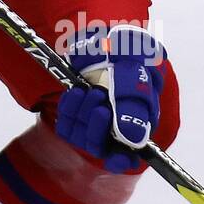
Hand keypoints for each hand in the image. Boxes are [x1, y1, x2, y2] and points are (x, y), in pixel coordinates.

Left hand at [56, 25, 166, 172]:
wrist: (105, 43)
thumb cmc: (129, 60)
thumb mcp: (137, 79)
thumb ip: (135, 109)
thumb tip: (131, 137)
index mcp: (135, 127)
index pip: (127, 157)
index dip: (122, 161)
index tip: (119, 156)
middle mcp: (112, 131)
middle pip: (100, 146)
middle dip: (98, 125)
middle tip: (99, 97)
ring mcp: (90, 125)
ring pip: (82, 137)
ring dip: (83, 114)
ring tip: (89, 90)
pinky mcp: (72, 118)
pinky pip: (66, 126)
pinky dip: (69, 109)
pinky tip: (76, 91)